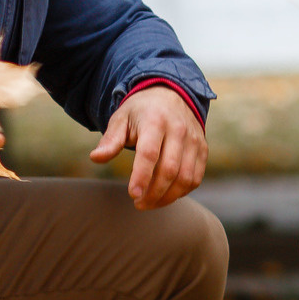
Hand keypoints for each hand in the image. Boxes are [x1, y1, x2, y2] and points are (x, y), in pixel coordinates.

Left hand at [91, 84, 207, 208]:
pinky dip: (182, 192)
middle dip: (154, 193)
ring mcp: (194, 140)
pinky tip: (166, 195)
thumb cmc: (141, 111)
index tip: (133, 195)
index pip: (150, 153)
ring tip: (151, 203)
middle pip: (170, 169)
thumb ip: (110, 140)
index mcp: (155, 120)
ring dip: (168, 197)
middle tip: (139, 204)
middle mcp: (178, 130)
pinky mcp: (203, 149)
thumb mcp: (121, 119)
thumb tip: (96, 158)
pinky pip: (195, 177)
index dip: (142, 176)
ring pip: (186, 177)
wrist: (171, 95)